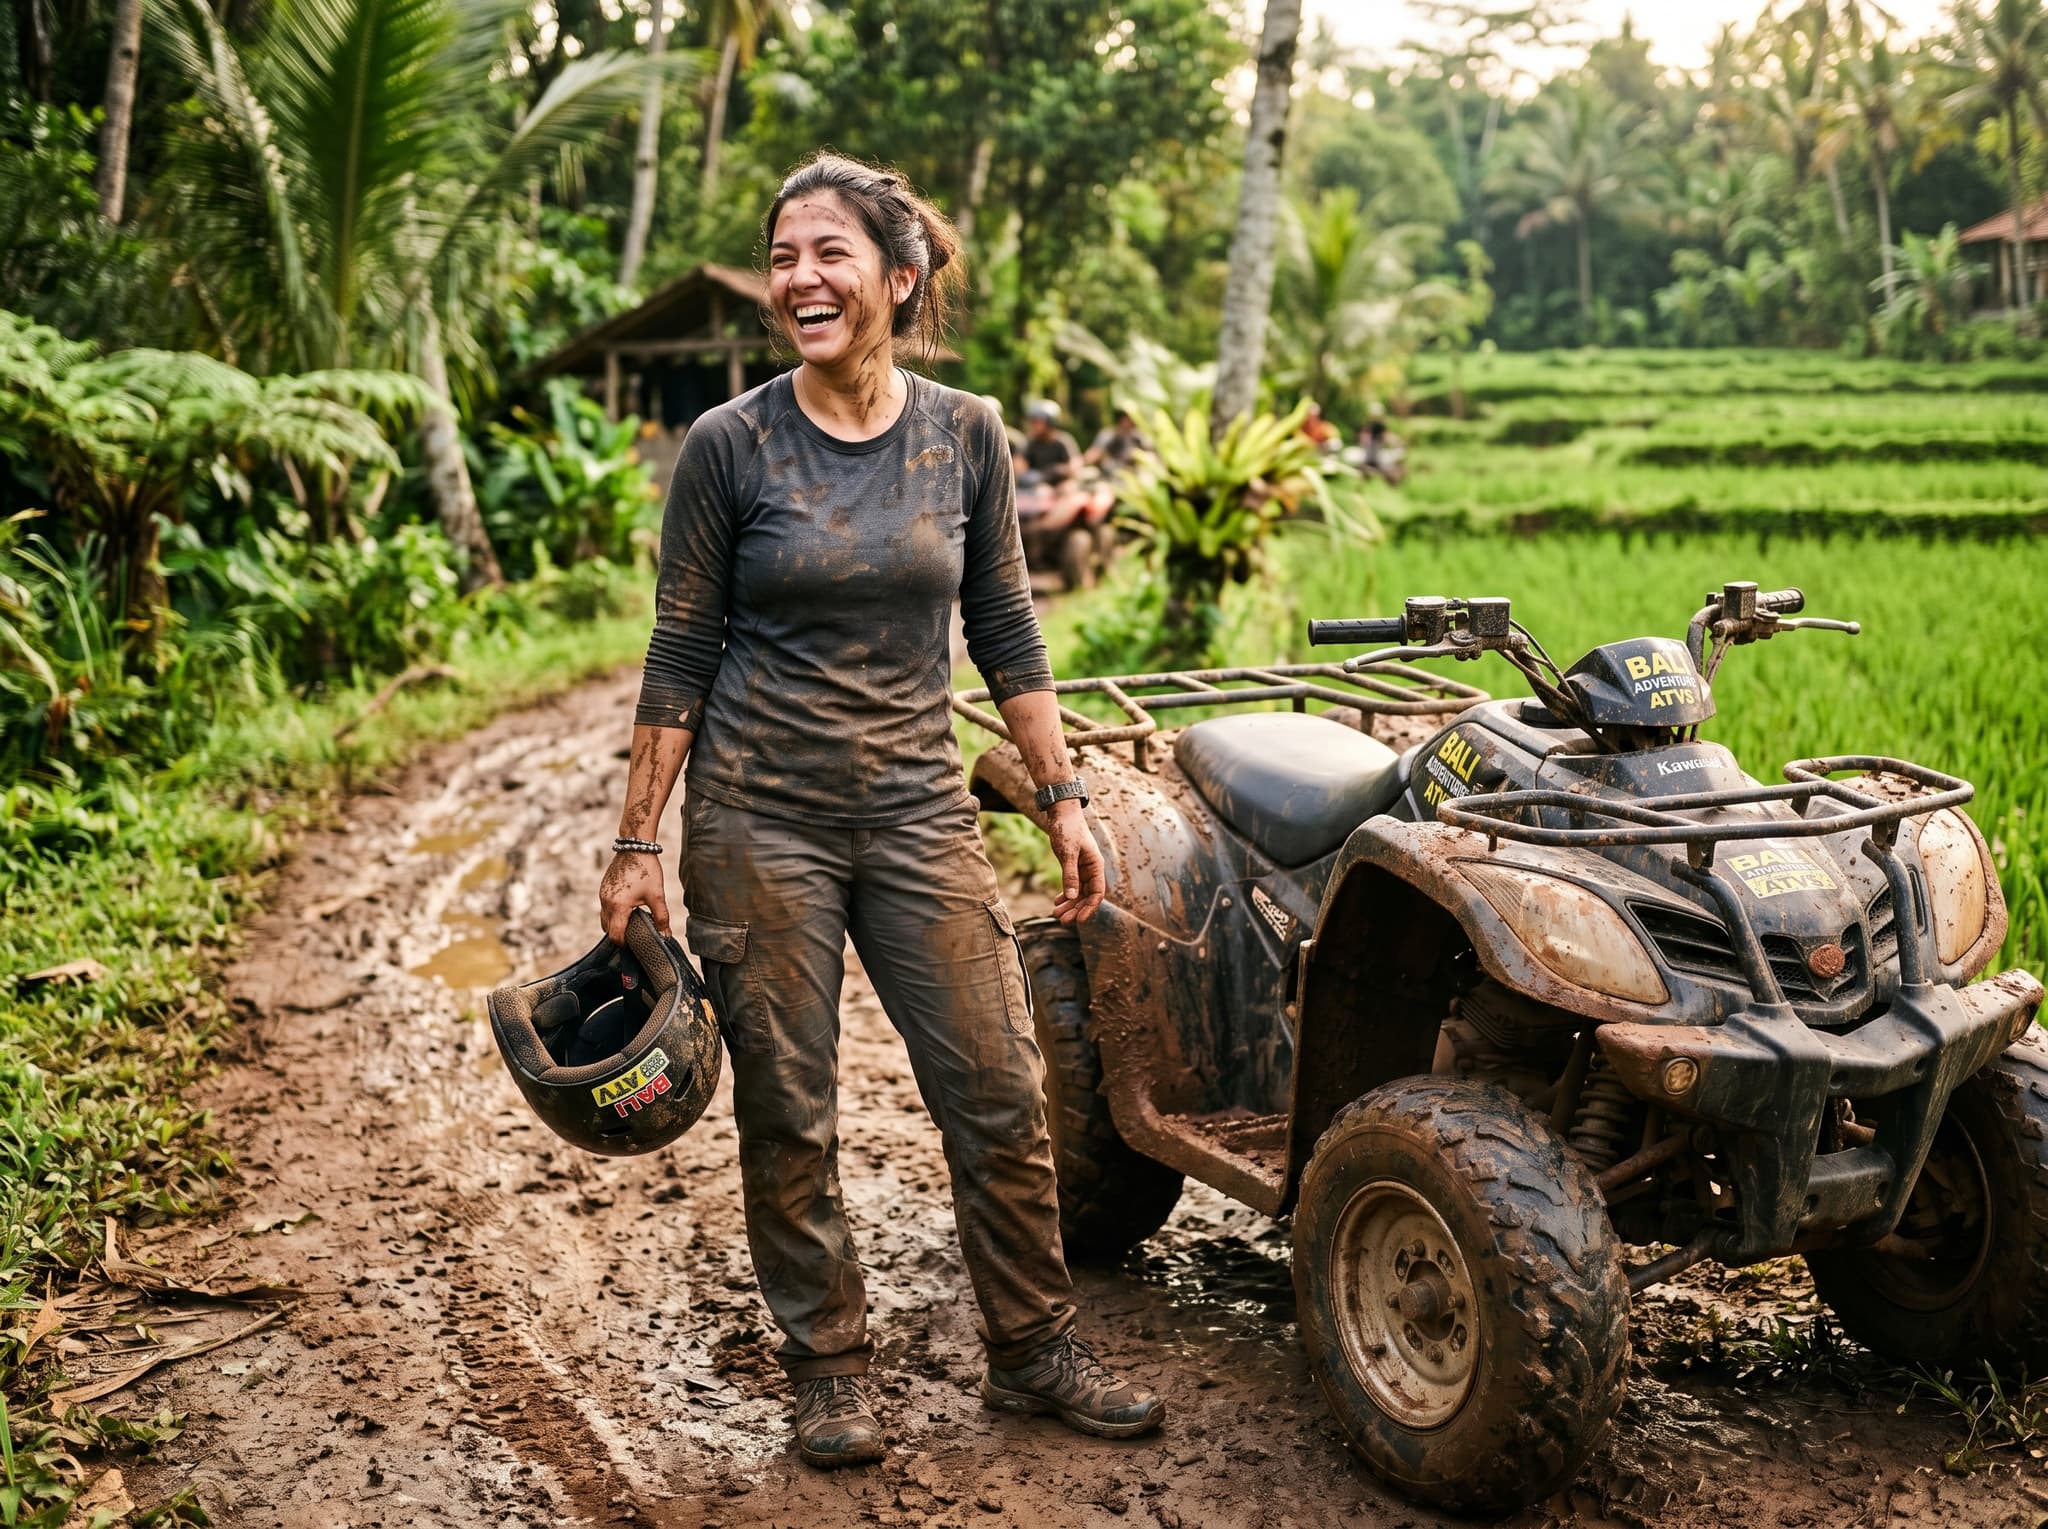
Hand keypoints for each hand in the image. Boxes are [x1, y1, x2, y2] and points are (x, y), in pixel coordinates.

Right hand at [599, 850, 670, 943]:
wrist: (635, 847)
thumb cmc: (647, 870)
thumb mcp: (657, 895)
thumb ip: (661, 918)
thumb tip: (666, 936)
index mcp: (618, 906)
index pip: (615, 935)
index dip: (623, 944)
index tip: (634, 946)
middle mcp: (606, 902)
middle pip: (607, 929)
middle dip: (619, 935)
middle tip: (634, 937)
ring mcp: (602, 894)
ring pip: (604, 918)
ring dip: (615, 924)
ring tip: (632, 923)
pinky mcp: (603, 888)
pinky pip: (604, 907)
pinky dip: (613, 913)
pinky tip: (628, 910)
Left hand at [1047, 800, 1104, 923]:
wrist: (1062, 813)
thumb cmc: (1067, 829)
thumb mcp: (1068, 852)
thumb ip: (1070, 874)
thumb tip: (1073, 896)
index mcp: (1096, 865)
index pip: (1097, 892)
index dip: (1089, 908)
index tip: (1079, 920)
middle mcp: (1091, 869)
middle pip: (1087, 896)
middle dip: (1076, 909)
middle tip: (1063, 920)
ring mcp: (1082, 868)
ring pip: (1079, 892)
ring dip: (1070, 904)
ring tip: (1056, 914)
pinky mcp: (1073, 865)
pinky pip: (1072, 885)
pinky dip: (1066, 894)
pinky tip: (1057, 902)